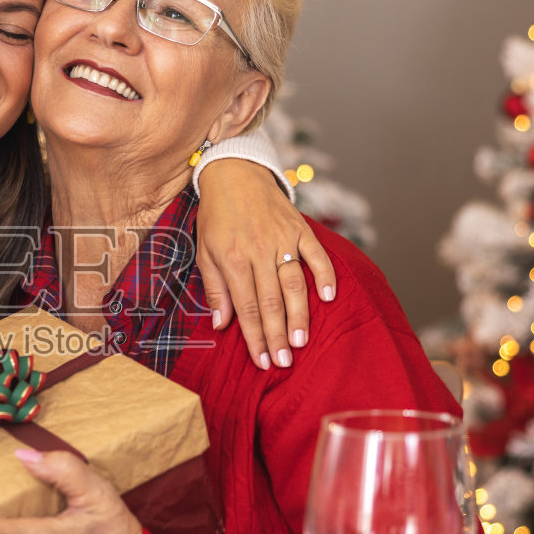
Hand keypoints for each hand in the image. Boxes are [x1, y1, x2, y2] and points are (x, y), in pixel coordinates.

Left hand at [196, 157, 335, 370]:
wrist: (234, 172)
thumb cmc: (216, 216)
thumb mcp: (204, 250)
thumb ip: (215, 288)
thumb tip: (221, 325)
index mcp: (232, 258)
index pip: (245, 307)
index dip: (254, 337)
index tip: (262, 361)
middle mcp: (258, 250)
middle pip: (270, 301)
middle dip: (277, 334)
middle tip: (284, 361)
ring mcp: (282, 239)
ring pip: (294, 283)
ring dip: (299, 314)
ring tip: (301, 340)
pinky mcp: (300, 228)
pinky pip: (316, 254)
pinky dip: (325, 275)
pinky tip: (329, 298)